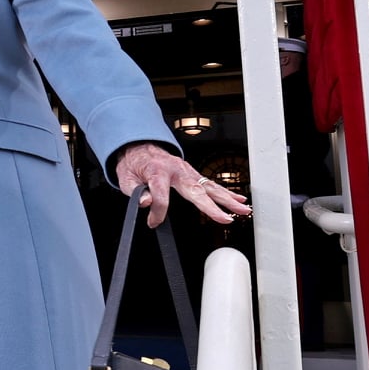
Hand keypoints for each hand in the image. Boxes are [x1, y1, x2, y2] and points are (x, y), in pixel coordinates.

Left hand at [114, 142, 252, 227]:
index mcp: (158, 172)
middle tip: (227, 218)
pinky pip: (210, 183)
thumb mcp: (126, 177)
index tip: (153, 222)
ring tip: (243, 209)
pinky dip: (226, 192)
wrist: (139, 147)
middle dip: (213, 206)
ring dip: (228, 199)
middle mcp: (177, 170)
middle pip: (196, 190)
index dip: (157, 213)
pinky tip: (238, 200)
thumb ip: (134, 192)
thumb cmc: (134, 163)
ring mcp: (187, 171)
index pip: (161, 197)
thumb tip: (145, 203)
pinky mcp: (193, 173)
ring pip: (210, 186)